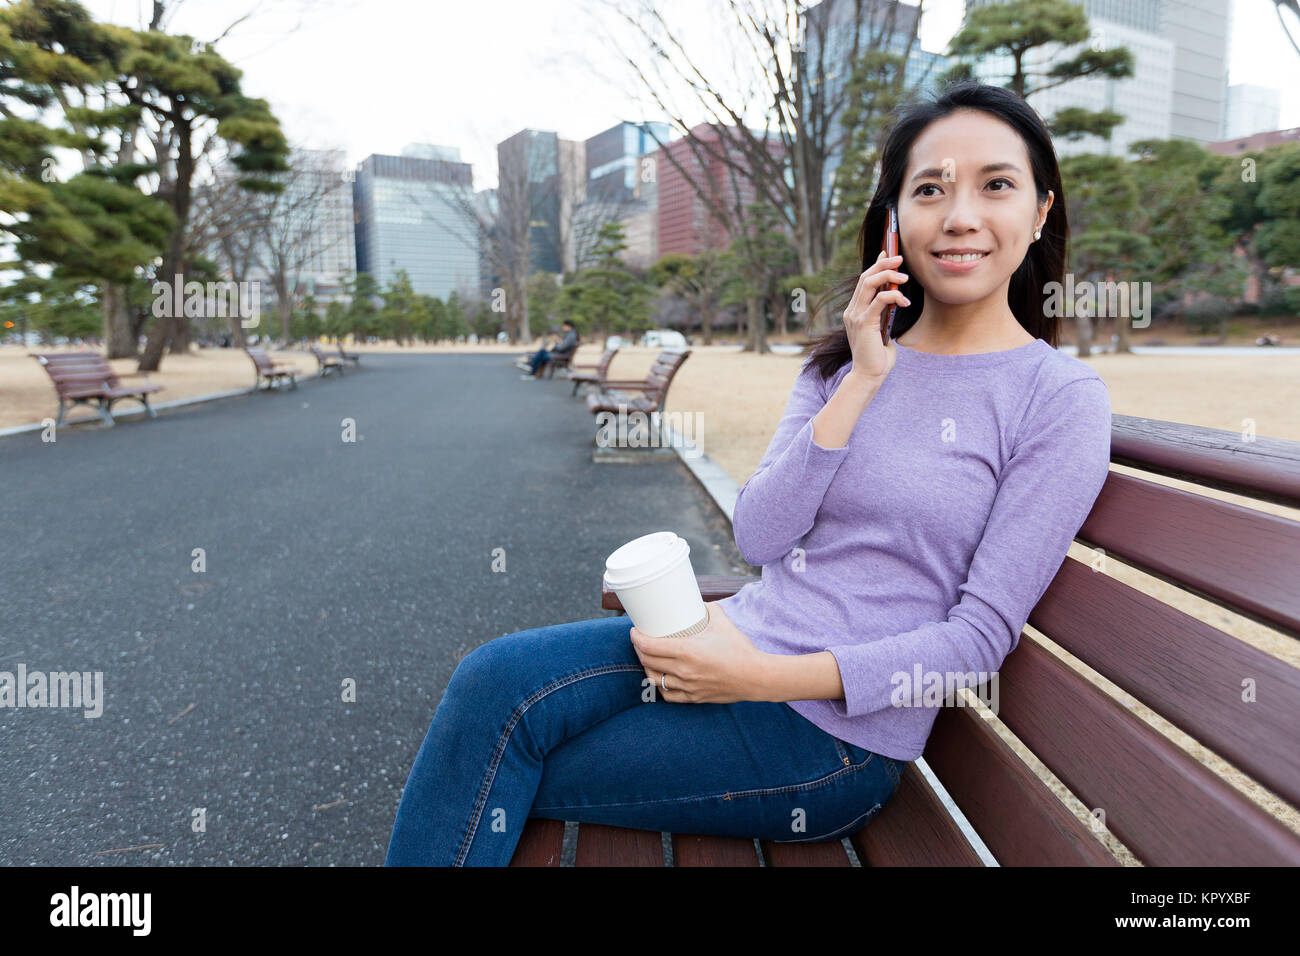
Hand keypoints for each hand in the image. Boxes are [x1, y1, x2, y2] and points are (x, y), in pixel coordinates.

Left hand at [629, 602, 766, 703]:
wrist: (756, 677)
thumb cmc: (740, 649)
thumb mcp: (722, 622)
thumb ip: (707, 609)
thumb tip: (696, 602)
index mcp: (688, 651)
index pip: (650, 646)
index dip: (636, 638)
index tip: (634, 631)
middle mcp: (684, 671)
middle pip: (648, 661)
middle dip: (639, 649)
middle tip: (639, 640)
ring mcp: (688, 687)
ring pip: (654, 679)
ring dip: (647, 667)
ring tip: (647, 659)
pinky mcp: (694, 698)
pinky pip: (668, 695)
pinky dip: (660, 686)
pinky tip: (660, 678)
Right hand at [843, 250, 906, 380]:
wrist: (869, 375)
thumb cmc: (878, 356)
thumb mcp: (882, 329)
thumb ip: (884, 314)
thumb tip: (895, 298)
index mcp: (855, 311)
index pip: (864, 281)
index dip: (876, 264)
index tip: (888, 251)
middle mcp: (852, 310)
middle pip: (866, 277)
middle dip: (883, 264)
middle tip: (900, 258)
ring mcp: (855, 316)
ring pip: (869, 284)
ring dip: (888, 276)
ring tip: (904, 277)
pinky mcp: (863, 323)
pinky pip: (879, 301)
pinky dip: (894, 296)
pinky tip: (905, 302)